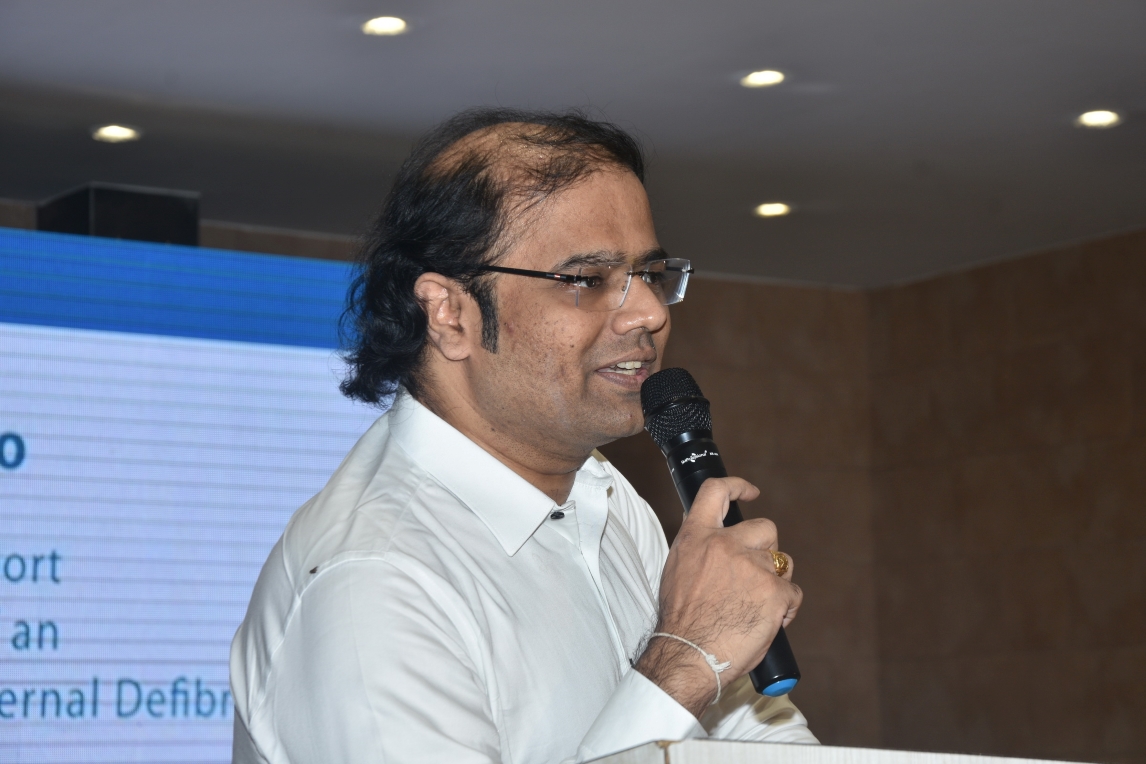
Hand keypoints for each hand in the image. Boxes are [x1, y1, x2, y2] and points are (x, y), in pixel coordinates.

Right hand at [635, 477, 801, 716]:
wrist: (689, 655)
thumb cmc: (681, 623)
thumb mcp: (676, 571)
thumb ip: (697, 549)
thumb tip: (711, 537)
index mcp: (697, 537)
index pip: (716, 492)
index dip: (738, 487)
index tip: (751, 493)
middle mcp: (725, 545)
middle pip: (765, 528)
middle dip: (767, 549)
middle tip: (757, 574)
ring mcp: (753, 566)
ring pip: (783, 562)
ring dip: (776, 580)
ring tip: (760, 604)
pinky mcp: (774, 591)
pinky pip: (793, 592)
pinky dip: (786, 607)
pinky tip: (770, 621)